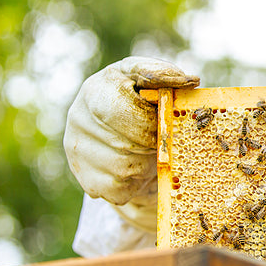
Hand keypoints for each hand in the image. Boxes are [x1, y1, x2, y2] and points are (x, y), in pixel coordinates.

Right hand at [63, 57, 198, 228]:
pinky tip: (137, 167)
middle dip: (151, 143)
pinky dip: (137, 182)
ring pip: (125, 169)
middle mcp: (77, 119)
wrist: (122, 131)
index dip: (150, 121)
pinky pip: (120, 190)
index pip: (121, 111)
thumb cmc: (140, 99)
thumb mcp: (149, 79)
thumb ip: (164, 74)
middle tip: (158, 138)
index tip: (164, 121)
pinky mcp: (86, 179)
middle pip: (126, 144)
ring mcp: (78, 151)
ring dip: (147, 162)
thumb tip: (188, 81)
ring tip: (147, 150)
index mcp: (95, 89)